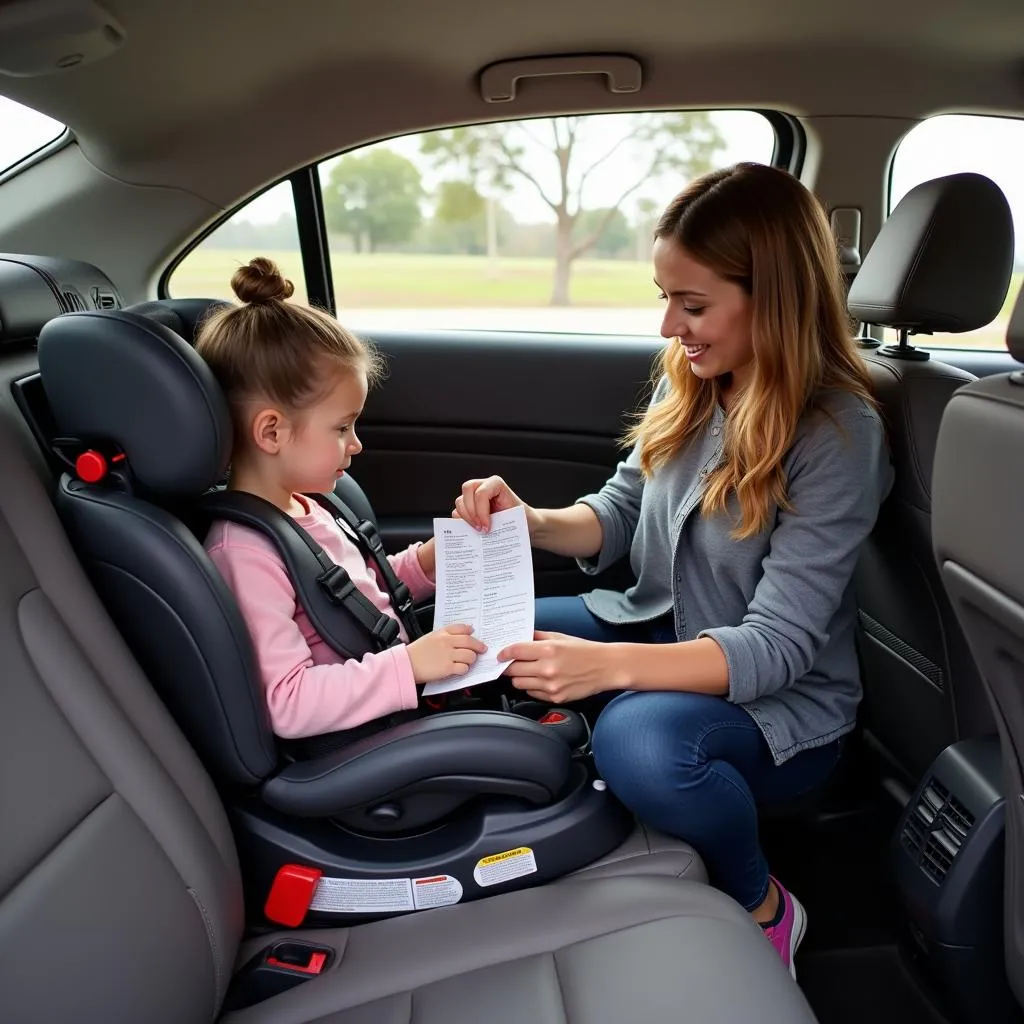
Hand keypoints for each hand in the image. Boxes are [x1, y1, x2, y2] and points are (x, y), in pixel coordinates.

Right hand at [407, 624, 486, 683]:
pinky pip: (464, 668)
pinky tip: (460, 670)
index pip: (461, 628)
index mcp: (442, 633)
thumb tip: (461, 635)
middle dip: (479, 646)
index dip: (470, 631)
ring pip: (470, 655)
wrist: (405, 664)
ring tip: (467, 662)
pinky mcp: (448, 668)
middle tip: (482, 650)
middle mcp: (447, 642)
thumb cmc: (415, 653)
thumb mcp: (429, 637)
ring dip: (471, 660)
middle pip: (470, 641)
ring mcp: (448, 655)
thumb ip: (444, 635)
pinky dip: (464, 670)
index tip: (474, 634)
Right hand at [454, 476, 533, 532]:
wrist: (525, 522)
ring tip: (477, 530)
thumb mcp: (516, 517)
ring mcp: (475, 496)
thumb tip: (484, 532)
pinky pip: (458, 513)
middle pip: (467, 490)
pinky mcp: (470, 507)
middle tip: (479, 528)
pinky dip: (462, 522)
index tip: (486, 527)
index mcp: (496, 484)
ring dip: (465, 518)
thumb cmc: (522, 518)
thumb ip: (500, 521)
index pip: (481, 492)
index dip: (481, 510)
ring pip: (460, 501)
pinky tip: (472, 530)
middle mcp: (484, 486)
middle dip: (470, 512)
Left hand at [498, 630, 619, 702]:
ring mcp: (551, 686)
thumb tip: (520, 637)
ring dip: (520, 677)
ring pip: (519, 684)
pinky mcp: (555, 698)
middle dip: (509, 666)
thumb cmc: (585, 651)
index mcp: (549, 650)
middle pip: (513, 670)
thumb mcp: (561, 637)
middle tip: (510, 663)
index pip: (515, 651)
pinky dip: (532, 687)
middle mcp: (548, 669)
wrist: (606, 667)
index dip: (504, 653)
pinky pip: (532, 693)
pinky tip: (541, 680)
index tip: (500, 654)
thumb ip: (538, 637)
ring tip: (528, 671)